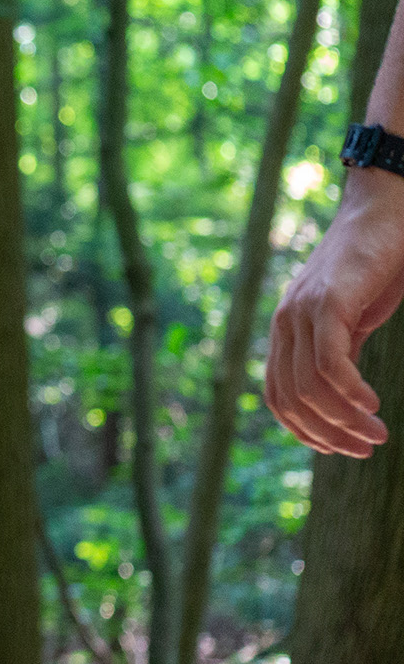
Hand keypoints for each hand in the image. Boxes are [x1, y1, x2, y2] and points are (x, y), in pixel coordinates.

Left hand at [265, 168, 403, 455]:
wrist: (385, 214)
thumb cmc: (374, 268)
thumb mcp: (352, 320)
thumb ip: (338, 353)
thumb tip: (340, 398)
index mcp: (286, 330)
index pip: (278, 396)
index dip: (304, 431)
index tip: (341, 449)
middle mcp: (285, 322)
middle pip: (291, 398)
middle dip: (328, 433)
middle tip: (366, 448)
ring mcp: (302, 309)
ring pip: (310, 386)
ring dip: (344, 419)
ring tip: (376, 434)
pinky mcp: (327, 300)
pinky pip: (327, 361)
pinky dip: (348, 391)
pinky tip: (371, 405)